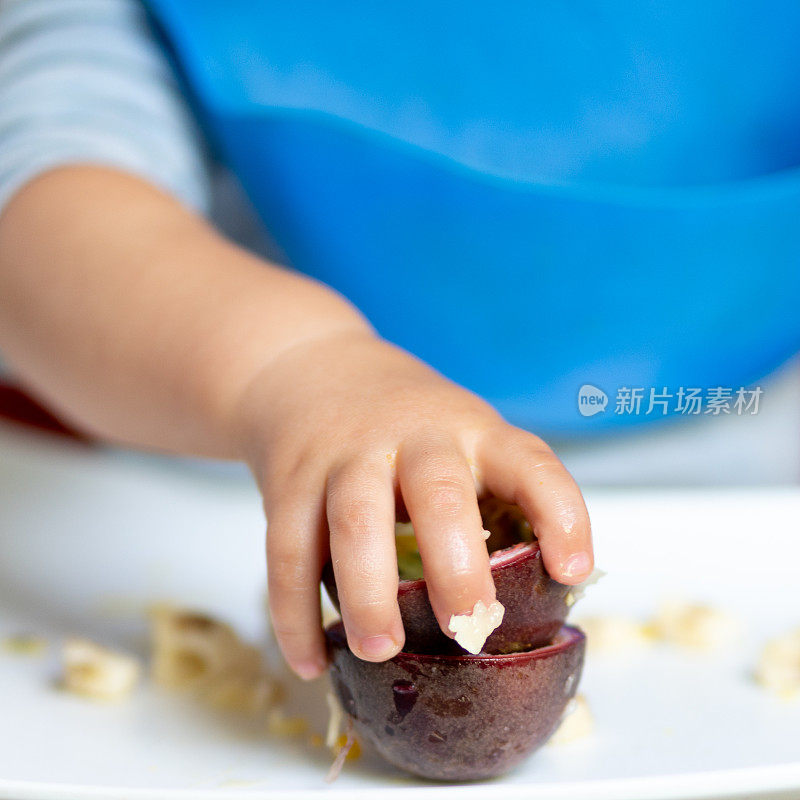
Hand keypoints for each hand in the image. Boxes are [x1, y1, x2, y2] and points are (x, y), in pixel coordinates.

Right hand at [235, 330, 592, 679]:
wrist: (311, 369)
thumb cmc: (406, 423)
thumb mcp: (462, 434)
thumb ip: (492, 497)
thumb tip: (535, 601)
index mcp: (473, 431)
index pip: (530, 464)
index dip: (560, 515)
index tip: (572, 571)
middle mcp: (413, 436)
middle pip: (438, 492)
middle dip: (455, 565)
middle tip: (465, 627)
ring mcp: (346, 454)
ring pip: (354, 519)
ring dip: (367, 592)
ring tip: (380, 650)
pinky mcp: (291, 479)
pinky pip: (287, 549)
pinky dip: (294, 611)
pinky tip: (310, 659)